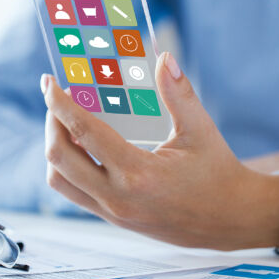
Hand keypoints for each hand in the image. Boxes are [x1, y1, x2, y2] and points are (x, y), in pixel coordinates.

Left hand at [40, 52, 278, 251]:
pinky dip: (68, 166)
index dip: (60, 104)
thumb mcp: (201, 130)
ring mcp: (113, 212)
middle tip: (57, 99)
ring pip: (60, 180)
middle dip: (51, 123)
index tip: (48, 82)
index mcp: (139, 173)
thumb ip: (179, 93)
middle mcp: (118, 197)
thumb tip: (164, 58)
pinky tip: (85, 147)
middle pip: (59, 158)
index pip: (84, 133)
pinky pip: (75, 191)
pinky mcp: (113, 218)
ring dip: (56, 148)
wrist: (230, 220)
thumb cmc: (218, 174)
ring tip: (68, 123)